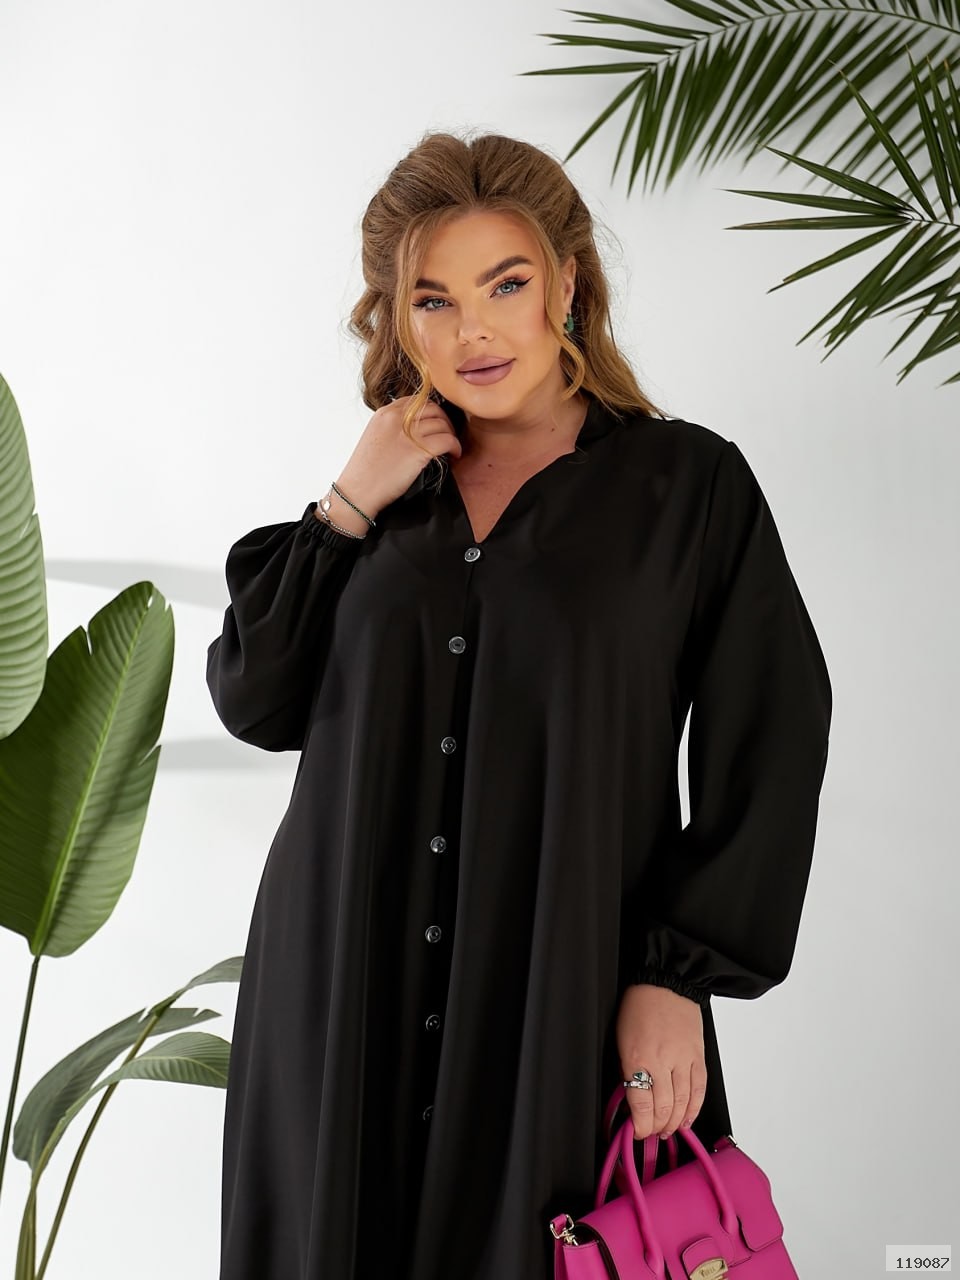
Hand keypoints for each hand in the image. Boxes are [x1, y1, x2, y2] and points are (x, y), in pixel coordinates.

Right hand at [336, 393, 462, 516]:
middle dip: (444, 420)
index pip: (417, 400)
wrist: (358, 491)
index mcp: (385, 413)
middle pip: (433, 408)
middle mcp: (396, 418)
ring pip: (443, 423)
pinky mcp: (418, 450)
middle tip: (447, 435)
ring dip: (451, 435)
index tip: (436, 423)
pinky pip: (447, 440)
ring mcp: (408, 433)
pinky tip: (454, 455)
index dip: (431, 411)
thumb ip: (392, 427)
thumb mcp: (374, 437)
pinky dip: (455, 446)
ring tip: (450, 447)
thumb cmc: (365, 471)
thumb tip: (415, 428)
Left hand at [615, 982, 706, 1139]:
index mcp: (638, 1056)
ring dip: (674, 1123)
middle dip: (655, 1127)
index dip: (639, 1125)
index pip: (641, 1104)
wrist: (666, 983)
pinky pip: (699, 1090)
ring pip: (683, 1104)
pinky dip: (694, 1109)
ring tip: (666, 1131)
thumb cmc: (640, 1007)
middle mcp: (662, 1060)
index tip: (636, 1131)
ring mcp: (684, 1059)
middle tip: (650, 1132)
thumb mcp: (621, 1039)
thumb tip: (631, 1099)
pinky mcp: (699, 1057)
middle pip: (663, 1109)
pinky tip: (687, 1119)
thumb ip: (628, 1069)